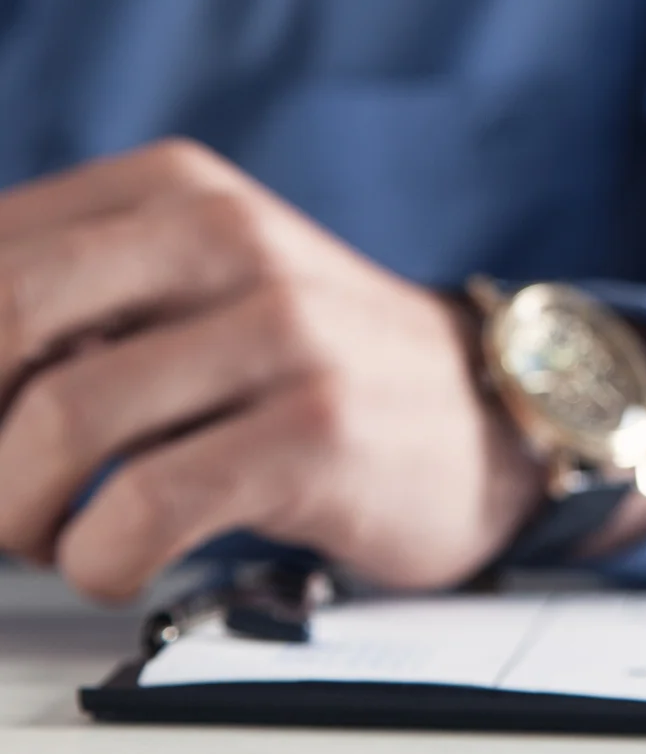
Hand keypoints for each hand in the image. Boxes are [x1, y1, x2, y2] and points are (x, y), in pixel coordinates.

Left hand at [0, 140, 547, 601]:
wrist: (490, 420)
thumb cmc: (320, 370)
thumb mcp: (204, 285)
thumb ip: (79, 298)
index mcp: (179, 191)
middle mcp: (231, 241)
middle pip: (6, 319)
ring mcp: (284, 333)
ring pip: (60, 422)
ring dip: (14, 512)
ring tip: (44, 536)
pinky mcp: (317, 432)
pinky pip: (144, 506)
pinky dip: (95, 558)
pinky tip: (113, 563)